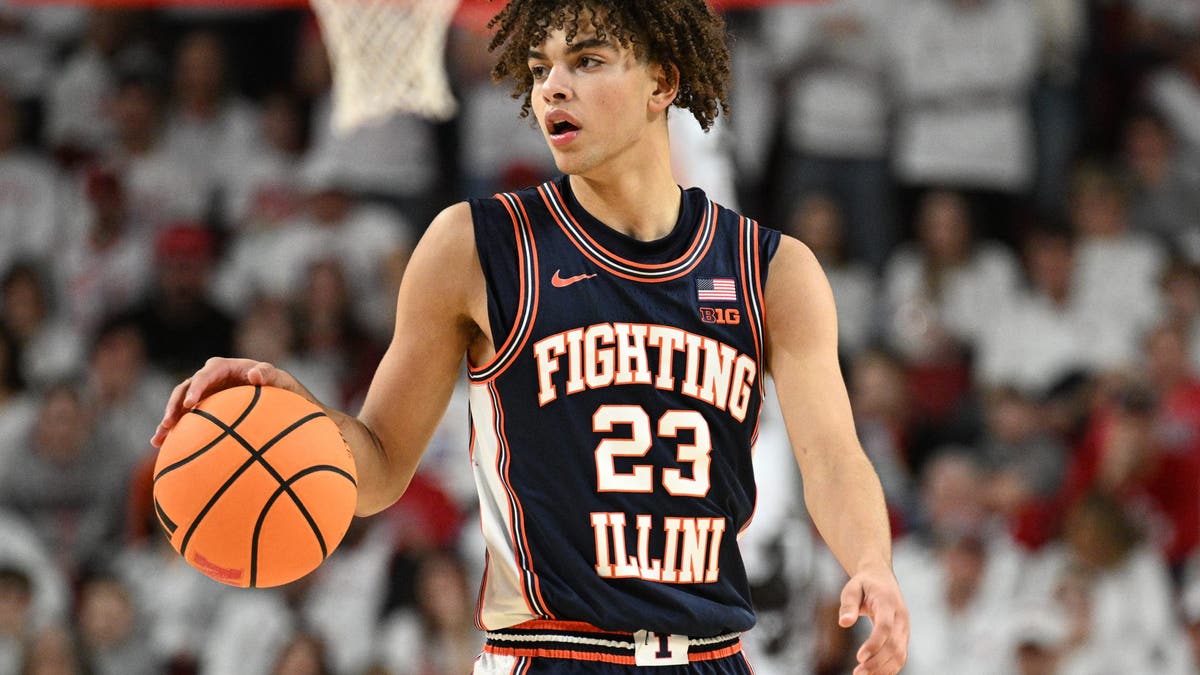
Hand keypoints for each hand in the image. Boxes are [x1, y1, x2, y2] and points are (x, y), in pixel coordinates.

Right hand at [150, 357, 312, 447]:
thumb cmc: (280, 386)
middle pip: (186, 387)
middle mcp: (211, 379)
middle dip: (175, 404)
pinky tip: (160, 445)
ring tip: (158, 438)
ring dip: (168, 419)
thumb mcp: (279, 379)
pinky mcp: (203, 408)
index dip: (197, 386)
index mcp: (225, 368)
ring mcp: (205, 393)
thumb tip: (255, 374)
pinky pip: (185, 418)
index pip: (206, 373)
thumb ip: (269, 375)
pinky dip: (173, 429)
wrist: (277, 399)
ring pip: (180, 404)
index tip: (190, 404)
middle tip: (169, 423)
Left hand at [838, 564, 908, 674]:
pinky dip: (889, 668)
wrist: (882, 578)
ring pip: (900, 654)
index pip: (885, 627)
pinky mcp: (904, 636)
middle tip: (858, 673)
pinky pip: (900, 656)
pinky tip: (874, 673)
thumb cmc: (864, 584)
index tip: (859, 657)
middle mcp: (901, 617)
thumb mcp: (852, 587)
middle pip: (894, 645)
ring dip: (883, 668)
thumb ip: (848, 604)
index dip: (874, 644)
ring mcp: (905, 628)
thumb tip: (844, 623)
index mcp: (888, 603)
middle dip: (877, 662)